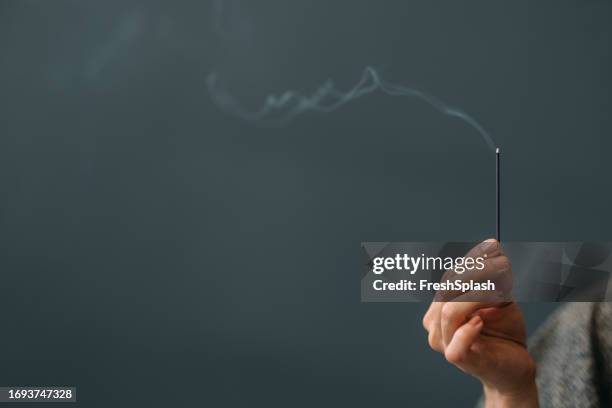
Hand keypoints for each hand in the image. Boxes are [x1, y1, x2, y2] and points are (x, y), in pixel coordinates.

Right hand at [422, 239, 537, 407]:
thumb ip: (493, 278)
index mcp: (440, 306)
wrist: (516, 365)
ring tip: (500, 296)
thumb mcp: (501, 298)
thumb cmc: (504, 331)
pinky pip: (457, 338)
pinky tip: (482, 321)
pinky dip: (469, 328)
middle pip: (447, 289)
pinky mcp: (457, 358)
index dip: (471, 262)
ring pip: (449, 311)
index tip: (494, 245)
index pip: (449, 277)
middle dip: (476, 275)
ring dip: (477, 298)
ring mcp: (444, 341)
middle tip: (503, 266)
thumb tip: (493, 246)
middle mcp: (435, 322)